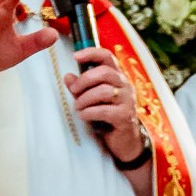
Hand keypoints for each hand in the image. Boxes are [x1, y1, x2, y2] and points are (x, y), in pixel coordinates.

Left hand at [62, 48, 146, 165]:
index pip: (107, 56)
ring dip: (85, 99)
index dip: (91, 53)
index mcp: (117, 77)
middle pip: (104, 72)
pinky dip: (89, 112)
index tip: (75, 56)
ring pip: (104, 91)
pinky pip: (104, 110)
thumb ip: (80, 88)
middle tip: (74, 91)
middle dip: (84, 80)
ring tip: (78, 107)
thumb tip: (68, 76)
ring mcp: (128, 101)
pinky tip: (83, 115)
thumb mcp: (91, 99)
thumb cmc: (107, 117)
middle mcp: (125, 85)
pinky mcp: (125, 116)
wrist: (124, 141)